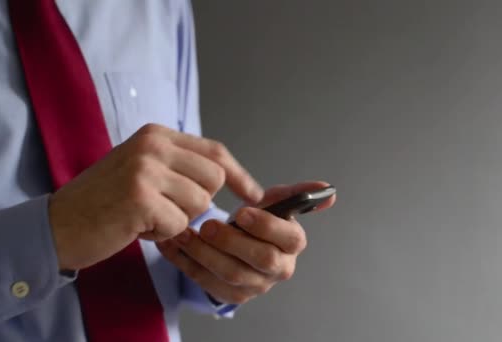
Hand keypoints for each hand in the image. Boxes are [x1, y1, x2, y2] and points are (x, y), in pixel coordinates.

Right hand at [49, 124, 262, 270]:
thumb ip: (179, 166)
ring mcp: (145, 169)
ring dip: (177, 219)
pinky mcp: (140, 198)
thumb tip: (226, 178)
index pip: (215, 152)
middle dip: (199, 202)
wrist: (58, 224)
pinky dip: (163, 234)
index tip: (255, 195)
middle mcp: (152, 145)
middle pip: (214, 178)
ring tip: (145, 216)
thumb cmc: (105, 201)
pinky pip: (178, 223)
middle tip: (165, 208)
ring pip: (199, 203)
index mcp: (156, 134)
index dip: (240, 175)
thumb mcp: (143, 168)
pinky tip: (136, 227)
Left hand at [156, 182, 335, 304]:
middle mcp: (279, 269)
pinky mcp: (231, 296)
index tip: (242, 211)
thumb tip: (328, 189)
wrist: (241, 244)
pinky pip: (206, 283)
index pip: (288, 238)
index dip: (265, 226)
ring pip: (230, 274)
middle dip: (232, 241)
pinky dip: (186, 263)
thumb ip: (297, 193)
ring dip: (203, 253)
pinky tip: (173, 244)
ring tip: (184, 233)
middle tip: (208, 225)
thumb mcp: (276, 203)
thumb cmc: (259, 221)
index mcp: (292, 243)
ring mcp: (255, 286)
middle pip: (259, 260)